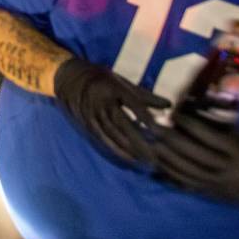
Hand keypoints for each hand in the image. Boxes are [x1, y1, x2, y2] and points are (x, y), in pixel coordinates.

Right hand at [52, 57, 170, 164]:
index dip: (145, 118)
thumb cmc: (102, 80)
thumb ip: (145, 95)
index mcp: (113, 88)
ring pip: (113, 135)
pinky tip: (130, 158)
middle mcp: (103, 101)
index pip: (132, 103)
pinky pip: (104, 139)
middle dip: (139, 141)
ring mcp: (94, 114)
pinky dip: (117, 150)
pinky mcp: (88, 124)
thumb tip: (170, 105)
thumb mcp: (123, 82)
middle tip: (155, 157)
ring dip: (130, 149)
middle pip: (123, 124)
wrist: (69, 78)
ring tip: (146, 161)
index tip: (159, 132)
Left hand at [155, 112, 238, 209]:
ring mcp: (217, 183)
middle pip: (194, 154)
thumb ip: (218, 123)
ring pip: (187, 171)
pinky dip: (169, 174)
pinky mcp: (209, 193)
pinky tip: (156, 163)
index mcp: (237, 150)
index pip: (209, 136)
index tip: (174, 113)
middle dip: (172, 140)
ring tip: (152, 143)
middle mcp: (227, 168)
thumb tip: (189, 105)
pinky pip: (186, 184)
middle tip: (155, 126)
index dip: (189, 124)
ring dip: (167, 157)